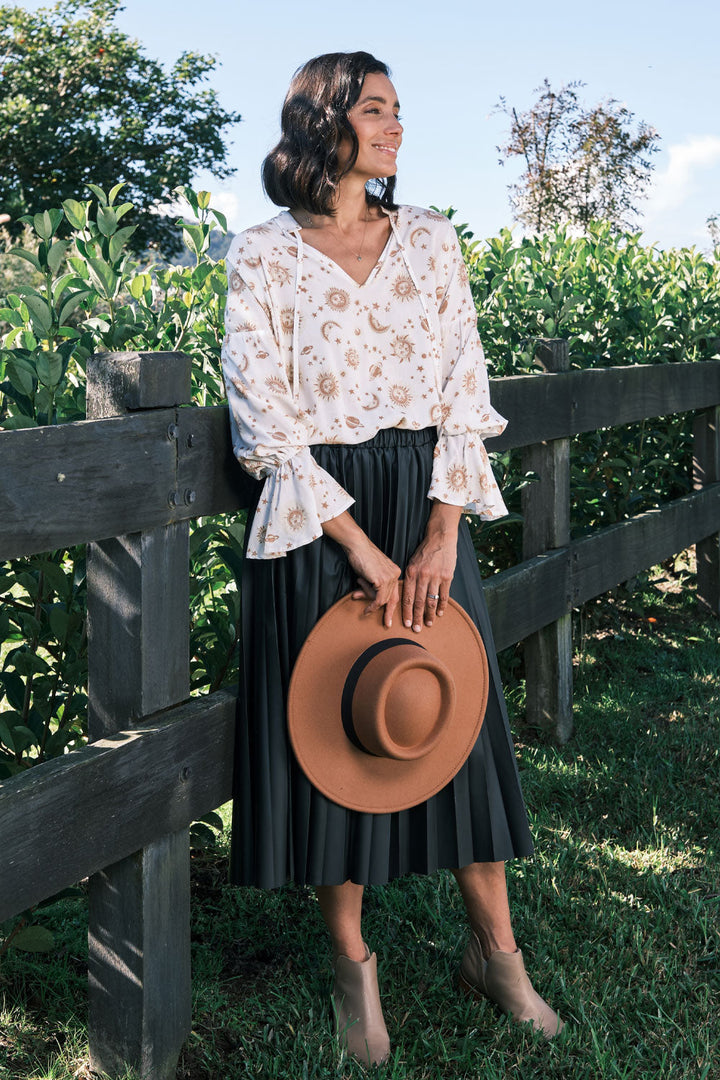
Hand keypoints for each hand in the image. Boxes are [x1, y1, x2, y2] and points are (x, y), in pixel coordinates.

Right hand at [347, 539, 401, 627]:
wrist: (357, 546)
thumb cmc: (361, 556)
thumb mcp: (368, 574)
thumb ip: (369, 586)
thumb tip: (360, 596)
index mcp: (395, 571)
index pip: (394, 592)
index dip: (391, 605)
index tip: (388, 615)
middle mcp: (395, 574)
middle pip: (393, 598)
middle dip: (389, 612)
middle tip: (387, 624)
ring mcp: (390, 577)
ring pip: (383, 599)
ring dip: (369, 601)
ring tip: (356, 594)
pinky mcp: (382, 580)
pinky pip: (378, 599)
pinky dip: (372, 606)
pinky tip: (366, 609)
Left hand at [402, 502, 460, 631]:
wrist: (440, 538)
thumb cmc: (424, 551)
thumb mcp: (411, 562)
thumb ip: (409, 578)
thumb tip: (405, 596)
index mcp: (411, 573)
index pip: (408, 597)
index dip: (407, 612)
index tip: (406, 624)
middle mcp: (423, 576)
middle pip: (419, 602)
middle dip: (417, 618)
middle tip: (416, 630)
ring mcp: (436, 576)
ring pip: (431, 601)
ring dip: (429, 615)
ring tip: (428, 624)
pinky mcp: (447, 576)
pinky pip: (444, 595)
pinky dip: (441, 606)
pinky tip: (439, 613)